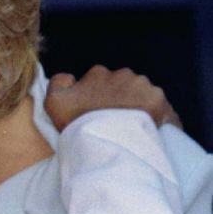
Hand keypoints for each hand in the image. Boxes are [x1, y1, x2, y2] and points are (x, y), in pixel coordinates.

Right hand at [44, 65, 181, 131]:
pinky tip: (150, 132)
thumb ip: (58, 82)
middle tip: (113, 122)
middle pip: (122, 85)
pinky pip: (160, 108)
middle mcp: (121, 74)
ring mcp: (142, 86)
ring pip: (141, 94)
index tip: (95, 113)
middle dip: (119, 99)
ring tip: (131, 129)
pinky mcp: (158, 100)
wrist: (105, 140)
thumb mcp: (53, 102)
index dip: (96, 97)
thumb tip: (70, 77)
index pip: (98, 80)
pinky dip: (157, 118)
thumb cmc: (77, 123)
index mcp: (97, 73)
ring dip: (137, 107)